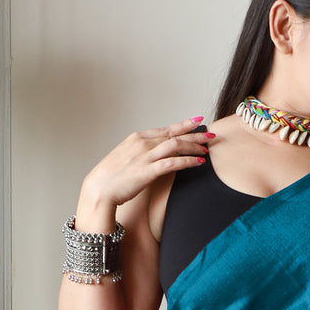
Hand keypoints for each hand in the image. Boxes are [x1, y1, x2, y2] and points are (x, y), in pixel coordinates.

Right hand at [81, 117, 214, 209]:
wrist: (98, 189)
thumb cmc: (111, 177)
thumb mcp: (126, 158)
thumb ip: (141, 153)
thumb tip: (154, 155)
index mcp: (138, 138)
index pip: (166, 129)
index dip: (183, 125)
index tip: (197, 121)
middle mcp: (143, 143)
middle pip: (175, 135)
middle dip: (195, 134)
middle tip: (211, 135)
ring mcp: (145, 156)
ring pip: (176, 145)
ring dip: (194, 146)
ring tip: (206, 149)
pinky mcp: (147, 171)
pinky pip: (173, 162)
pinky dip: (188, 161)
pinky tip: (198, 162)